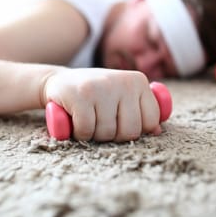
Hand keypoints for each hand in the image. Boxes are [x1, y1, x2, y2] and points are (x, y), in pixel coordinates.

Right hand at [42, 68, 160, 141]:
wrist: (58, 81)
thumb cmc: (96, 94)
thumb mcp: (122, 97)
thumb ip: (141, 110)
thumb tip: (157, 132)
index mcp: (138, 81)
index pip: (151, 122)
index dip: (134, 130)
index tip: (120, 122)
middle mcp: (123, 81)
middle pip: (130, 131)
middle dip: (114, 135)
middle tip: (101, 123)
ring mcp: (101, 87)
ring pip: (106, 133)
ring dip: (94, 135)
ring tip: (88, 119)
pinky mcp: (80, 95)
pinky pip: (86, 131)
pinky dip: (79, 133)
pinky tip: (75, 120)